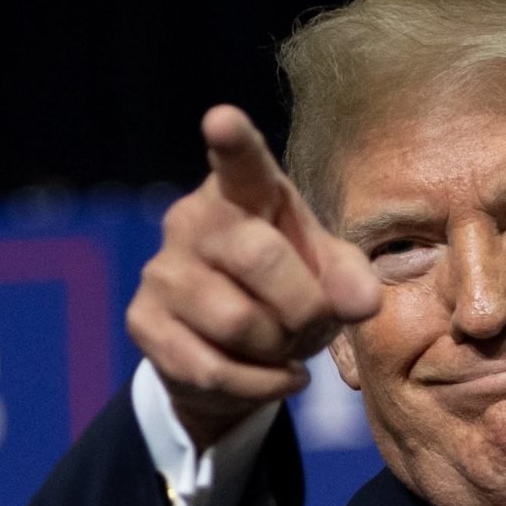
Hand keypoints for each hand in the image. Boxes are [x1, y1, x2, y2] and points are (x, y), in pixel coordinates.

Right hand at [127, 105, 383, 448]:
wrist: (234, 353)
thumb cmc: (290, 291)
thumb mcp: (330, 278)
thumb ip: (351, 279)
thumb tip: (362, 302)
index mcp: (244, 193)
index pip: (240, 163)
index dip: (233, 142)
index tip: (222, 119)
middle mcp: (192, 218)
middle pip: (258, 256)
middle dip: (303, 306)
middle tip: (312, 324)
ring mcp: (161, 269)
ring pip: (237, 321)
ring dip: (279, 349)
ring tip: (286, 347)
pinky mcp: (143, 321)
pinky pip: (211, 368)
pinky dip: (258, 386)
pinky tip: (275, 377)